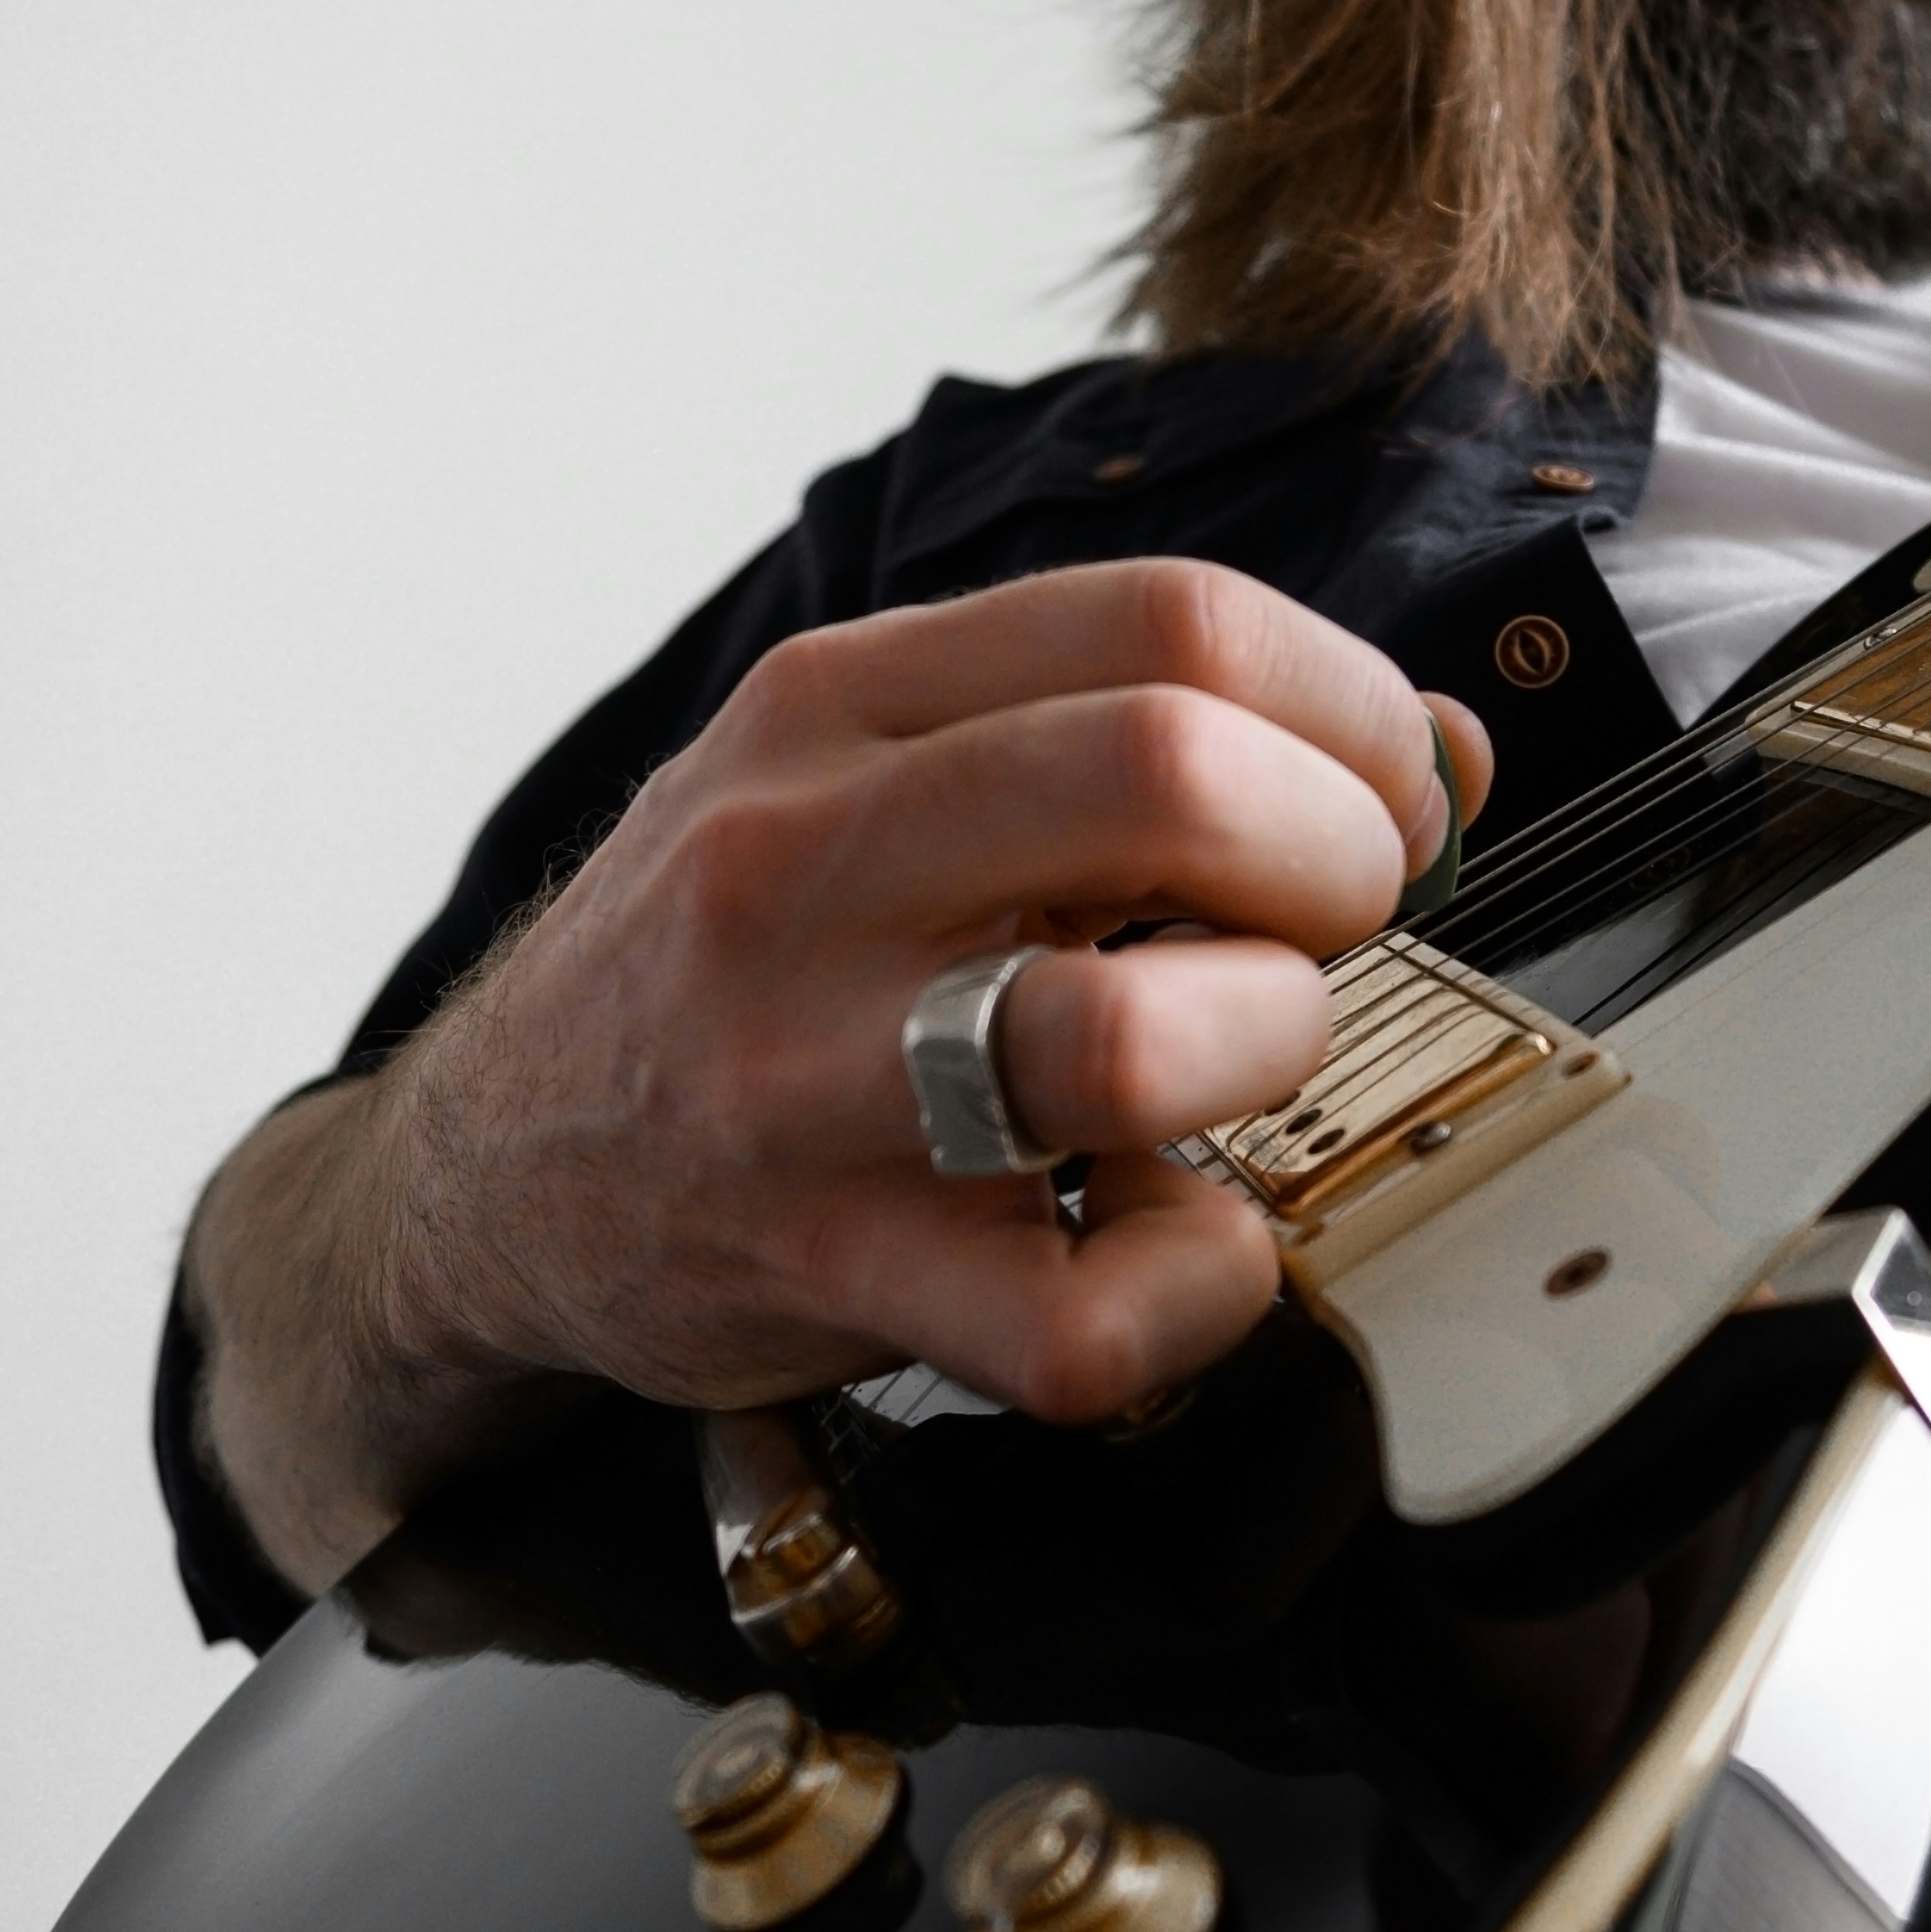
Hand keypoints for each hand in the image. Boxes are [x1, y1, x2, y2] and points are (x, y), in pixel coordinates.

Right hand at [191, 560, 1490, 1584]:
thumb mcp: (876, 781)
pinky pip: (1080, 1312)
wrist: (486, 1178)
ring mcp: (802, 1075)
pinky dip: (1202, 1284)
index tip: (1378, 794)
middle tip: (1327, 920)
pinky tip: (1179, 1236)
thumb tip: (1445, 750)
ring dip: (1266, 1043)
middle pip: (1167, 778)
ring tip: (1238, 1057)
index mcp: (839, 705)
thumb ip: (1134, 732)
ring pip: (1124, 1039)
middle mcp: (803, 862)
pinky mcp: (824, 1271)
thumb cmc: (731, 967)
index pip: (1169, 619)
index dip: (1347, 709)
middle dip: (1337, 853)